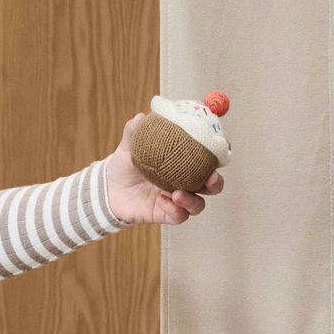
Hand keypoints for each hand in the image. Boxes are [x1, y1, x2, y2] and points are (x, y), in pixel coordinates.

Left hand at [106, 115, 221, 226]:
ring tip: (178, 193)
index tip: (225, 145)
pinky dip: (174, 209)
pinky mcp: (166, 214)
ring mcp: (177, 199)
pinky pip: (179, 216)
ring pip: (198, 205)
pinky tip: (162, 200)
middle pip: (212, 185)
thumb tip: (141, 117)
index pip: (209, 158)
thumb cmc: (125, 165)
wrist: (109, 189)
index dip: (221, 152)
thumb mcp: (128, 146)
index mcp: (183, 162)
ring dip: (193, 200)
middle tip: (211, 176)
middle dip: (216, 182)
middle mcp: (185, 182)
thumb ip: (134, 131)